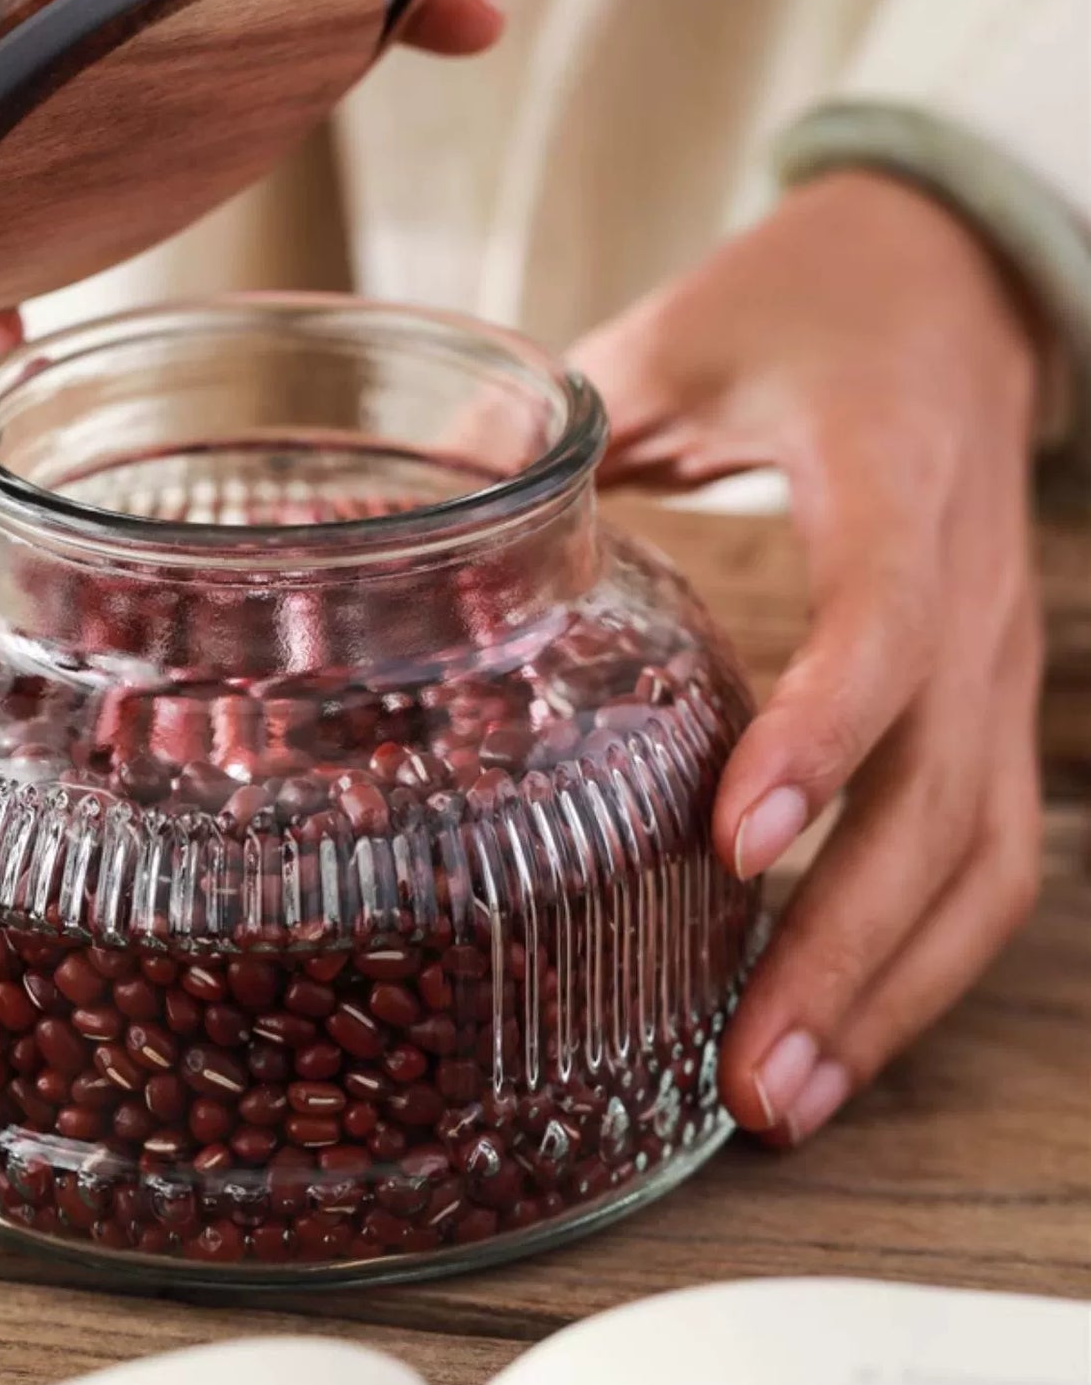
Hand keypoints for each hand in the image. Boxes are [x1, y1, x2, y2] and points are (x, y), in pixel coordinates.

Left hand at [572, 170, 1044, 1143]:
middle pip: (942, 791)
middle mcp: (967, 585)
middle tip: (747, 1081)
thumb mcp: (673, 336)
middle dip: (846, 947)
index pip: (880, 623)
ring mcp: (994, 652)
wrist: (953, 280)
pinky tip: (835, 1027)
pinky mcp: (984, 697)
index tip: (738, 846)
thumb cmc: (803, 304)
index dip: (822, 738)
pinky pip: (985, 846)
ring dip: (893, 990)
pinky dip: (919, 952)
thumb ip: (549, 423)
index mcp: (890, 476)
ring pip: (986, 851)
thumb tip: (391, 524)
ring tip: (782, 1104)